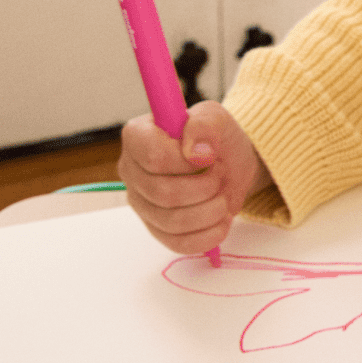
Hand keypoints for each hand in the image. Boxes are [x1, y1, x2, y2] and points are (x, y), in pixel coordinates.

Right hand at [118, 101, 271, 254]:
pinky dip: (209, 234)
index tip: (209, 156)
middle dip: (205, 186)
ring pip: (172, 221)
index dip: (186, 161)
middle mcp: (131, 172)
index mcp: (138, 137)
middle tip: (220, 175)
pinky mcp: (158, 230)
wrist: (230, 165)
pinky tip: (222, 219)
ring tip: (222, 195)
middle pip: (164, 193)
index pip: (153, 157)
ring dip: (211, 210)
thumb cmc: (215, 140)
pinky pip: (179, 243)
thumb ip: (204, 126)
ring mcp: (142, 204)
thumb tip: (196, 152)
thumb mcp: (216, 119)